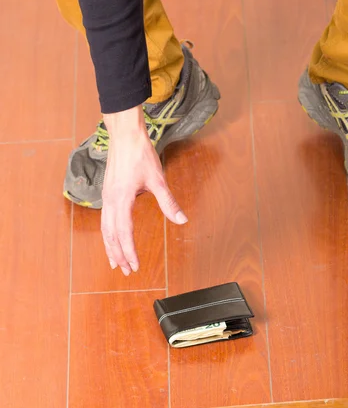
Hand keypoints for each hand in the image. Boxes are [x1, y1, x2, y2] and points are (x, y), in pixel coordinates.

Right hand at [101, 107, 187, 275]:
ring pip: (105, 228)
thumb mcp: (158, 179)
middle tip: (125, 271)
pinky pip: (105, 219)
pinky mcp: (107, 192)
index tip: (135, 266)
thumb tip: (182, 220)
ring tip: (115, 261)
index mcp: (122, 200)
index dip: (129, 251)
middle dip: (118, 254)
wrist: (125, 135)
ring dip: (110, 246)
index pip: (124, 233)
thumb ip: (168, 202)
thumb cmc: (140, 154)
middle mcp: (110, 201)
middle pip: (110, 235)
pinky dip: (108, 233)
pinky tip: (113, 237)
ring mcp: (106, 196)